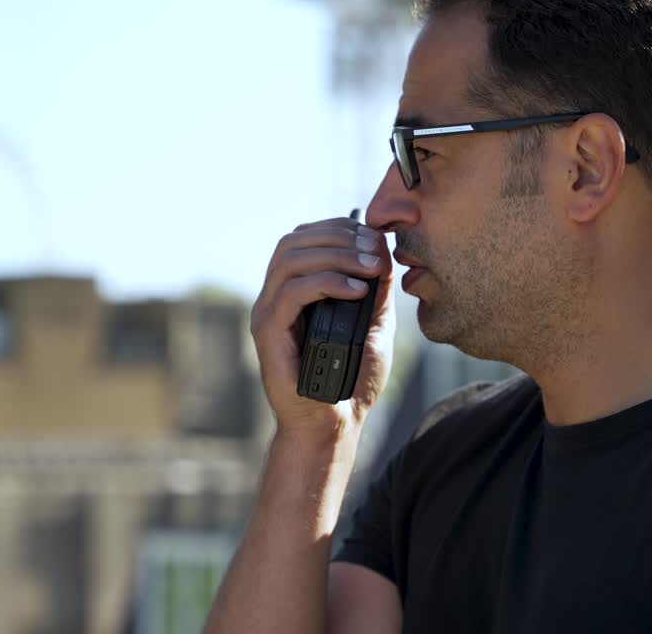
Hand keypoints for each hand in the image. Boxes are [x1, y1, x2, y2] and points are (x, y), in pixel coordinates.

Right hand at [250, 216, 395, 441]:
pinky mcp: (268, 333)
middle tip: (375, 250)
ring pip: (291, 260)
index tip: (374, 237)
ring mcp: (268, 313)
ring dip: (336, 255)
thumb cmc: (351, 378)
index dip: (339, 228)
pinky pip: (292, 292)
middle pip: (294, 241)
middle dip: (339, 237)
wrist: (335, 424)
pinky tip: (357, 291)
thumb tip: (383, 250)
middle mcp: (274, 297)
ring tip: (370, 268)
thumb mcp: (372, 324)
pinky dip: (327, 283)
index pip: (304, 238)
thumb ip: (375, 290)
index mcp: (293, 290)